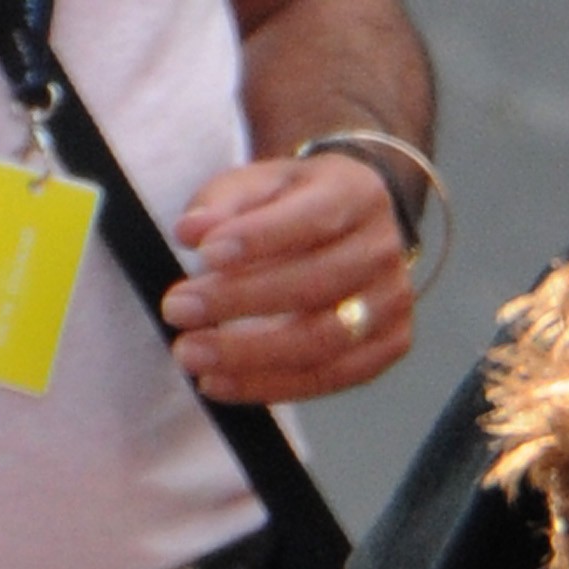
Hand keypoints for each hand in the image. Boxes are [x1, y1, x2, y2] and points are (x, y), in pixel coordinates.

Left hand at [163, 152, 414, 402]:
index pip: (311, 220)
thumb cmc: (299, 204)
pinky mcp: (387, 348)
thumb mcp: (262, 183)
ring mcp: (391, 305)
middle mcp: (383, 252)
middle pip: (314, 288)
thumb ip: (224, 202)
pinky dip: (269, 385)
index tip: (202, 254)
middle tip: (177, 311)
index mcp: (356, 195)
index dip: (257, 239)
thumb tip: (189, 232)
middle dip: (239, 303)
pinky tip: (221, 382)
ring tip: (192, 356)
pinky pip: (327, 379)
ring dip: (249, 356)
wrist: (355, 226)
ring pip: (322, 344)